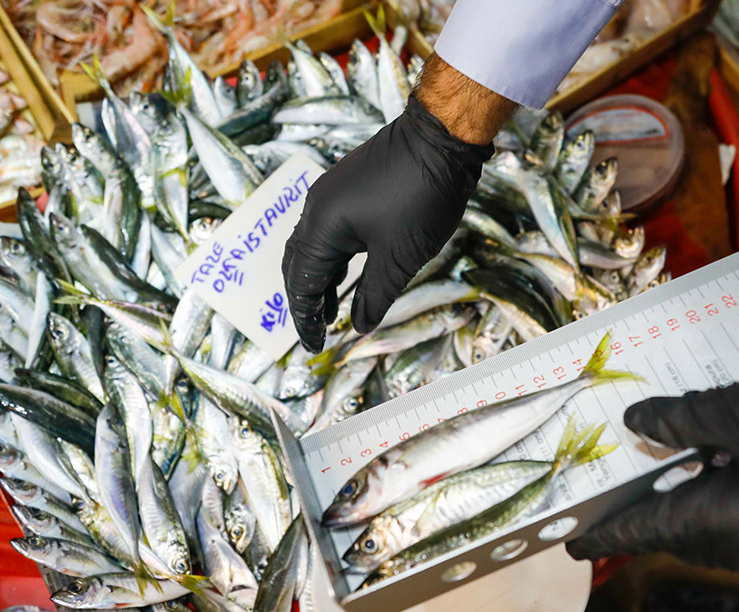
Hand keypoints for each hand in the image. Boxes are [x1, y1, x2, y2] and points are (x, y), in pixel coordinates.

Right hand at [282, 56, 504, 351]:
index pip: (302, 285)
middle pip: (297, 265)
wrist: (441, 137)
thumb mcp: (398, 259)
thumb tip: (359, 327)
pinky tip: (347, 273)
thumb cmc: (420, 197)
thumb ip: (375, 297)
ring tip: (332, 310)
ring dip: (319, 280)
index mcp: (320, 228)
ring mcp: (330, 194)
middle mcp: (316, 209)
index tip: (315, 347)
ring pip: (311, 246)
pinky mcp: (348, 186)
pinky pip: (326, 230)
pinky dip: (331, 259)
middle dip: (305, 301)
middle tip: (317, 332)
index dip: (307, 319)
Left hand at [567, 364, 738, 581]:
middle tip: (611, 496)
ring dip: (689, 498)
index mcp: (726, 524)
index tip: (572, 541)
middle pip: (681, 532)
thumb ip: (686, 417)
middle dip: (645, 513)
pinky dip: (729, 496)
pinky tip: (729, 461)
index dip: (607, 530)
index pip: (647, 531)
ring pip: (720, 526)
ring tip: (662, 468)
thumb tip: (636, 424)